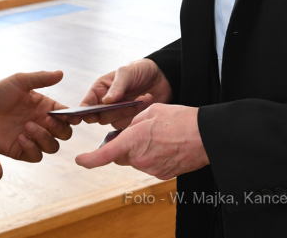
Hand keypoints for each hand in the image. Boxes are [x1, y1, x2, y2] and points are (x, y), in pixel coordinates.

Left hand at [0, 70, 72, 161]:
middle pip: (64, 134)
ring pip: (52, 147)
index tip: (71, 116)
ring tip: (27, 127)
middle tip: (45, 119)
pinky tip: (20, 137)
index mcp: (45, 107)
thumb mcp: (19, 81)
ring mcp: (32, 138)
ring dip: (44, 138)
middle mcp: (42, 123)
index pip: (67, 116)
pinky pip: (36, 156)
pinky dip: (32, 148)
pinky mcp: (20, 151)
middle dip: (59, 129)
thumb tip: (60, 73)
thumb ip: (40, 78)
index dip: (73, 118)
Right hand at [70, 59, 172, 128]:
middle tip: (129, 101)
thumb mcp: (126, 72)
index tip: (86, 115)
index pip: (86, 104)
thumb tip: (105, 101)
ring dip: (129, 111)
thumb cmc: (140, 70)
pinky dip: (138, 114)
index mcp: (100, 89)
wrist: (162, 77)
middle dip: (114, 111)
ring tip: (143, 97)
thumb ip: (117, 86)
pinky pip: (129, 125)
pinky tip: (146, 100)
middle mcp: (106, 103)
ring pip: (114, 122)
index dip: (82, 112)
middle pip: (100, 117)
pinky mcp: (130, 119)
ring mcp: (118, 113)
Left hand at [74, 104, 208, 179]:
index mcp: (133, 140)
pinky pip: (149, 165)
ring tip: (158, 136)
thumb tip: (127, 131)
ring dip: (139, 150)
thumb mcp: (151, 111)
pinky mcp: (162, 174)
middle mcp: (140, 158)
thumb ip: (133, 122)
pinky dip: (152, 156)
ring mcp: (151, 169)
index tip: (81, 160)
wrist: (206, 136)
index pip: (105, 155)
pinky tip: (165, 145)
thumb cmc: (180, 119)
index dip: (90, 159)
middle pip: (120, 155)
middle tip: (137, 132)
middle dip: (123, 145)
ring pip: (135, 160)